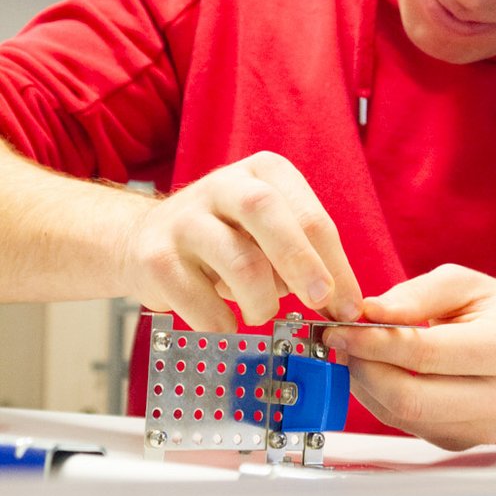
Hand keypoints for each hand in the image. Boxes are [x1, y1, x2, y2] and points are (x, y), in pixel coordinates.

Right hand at [123, 151, 362, 331]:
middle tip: (320, 301)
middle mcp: (223, 186)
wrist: (145, 240)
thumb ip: (310, 261)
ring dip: (261, 302)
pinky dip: (221, 323)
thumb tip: (346, 307)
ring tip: (259, 311)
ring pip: (238, 261)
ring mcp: (184, 219)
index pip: (310, 216)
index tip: (350, 306)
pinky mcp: (155, 257)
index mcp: (264, 173)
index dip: (336, 266)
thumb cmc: (228, 240)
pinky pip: (199, 300)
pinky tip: (223, 323)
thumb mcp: (272, 235)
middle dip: (301, 262)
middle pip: (266, 213)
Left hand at [322, 264, 495, 449]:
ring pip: (401, 416)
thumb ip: (416, 294)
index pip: (424, 354)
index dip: (373, 341)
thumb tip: (369, 312)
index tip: (341, 327)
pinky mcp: (459, 442)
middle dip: (362, 367)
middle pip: (409, 397)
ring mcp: (480, 428)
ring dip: (365, 383)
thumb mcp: (467, 284)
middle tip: (340, 342)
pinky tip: (376, 371)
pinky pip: (404, 425)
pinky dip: (379, 397)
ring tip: (356, 352)